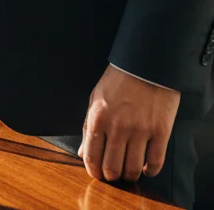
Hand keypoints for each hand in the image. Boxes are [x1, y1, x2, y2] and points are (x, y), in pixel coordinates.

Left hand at [77, 65, 179, 184]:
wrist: (145, 66)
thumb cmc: (118, 81)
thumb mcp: (95, 99)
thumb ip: (88, 126)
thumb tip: (83, 152)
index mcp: (98, 118)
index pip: (92, 155)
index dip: (93, 171)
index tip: (97, 174)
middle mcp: (118, 127)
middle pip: (112, 167)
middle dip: (111, 176)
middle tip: (114, 174)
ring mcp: (140, 131)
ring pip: (132, 169)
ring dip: (129, 175)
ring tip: (129, 171)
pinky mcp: (160, 133)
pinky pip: (155, 163)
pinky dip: (150, 171)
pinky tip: (146, 168)